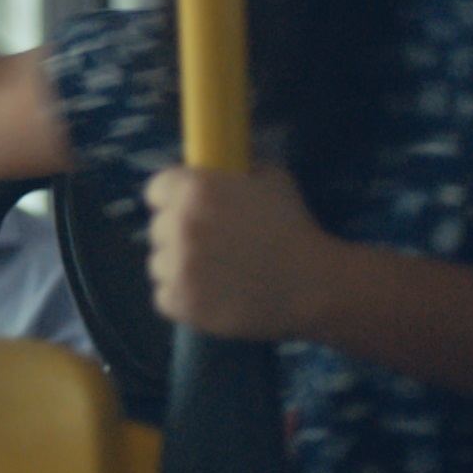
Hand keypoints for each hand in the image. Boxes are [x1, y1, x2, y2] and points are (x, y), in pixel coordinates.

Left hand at [143, 164, 340, 340]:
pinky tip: (210, 296)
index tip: (188, 210)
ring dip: (179, 269)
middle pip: (157, 229)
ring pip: (159, 265)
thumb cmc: (295, 229)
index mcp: (196, 189)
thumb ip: (234, 171)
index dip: (173, 200)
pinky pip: (164, 297)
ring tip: (214, 275)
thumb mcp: (270, 178)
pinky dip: (182, 299)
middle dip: (179, 235)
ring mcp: (177, 267)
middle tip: (212, 247)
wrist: (316, 285)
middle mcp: (179, 225)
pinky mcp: (180, 302)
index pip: (156, 190)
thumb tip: (213, 170)